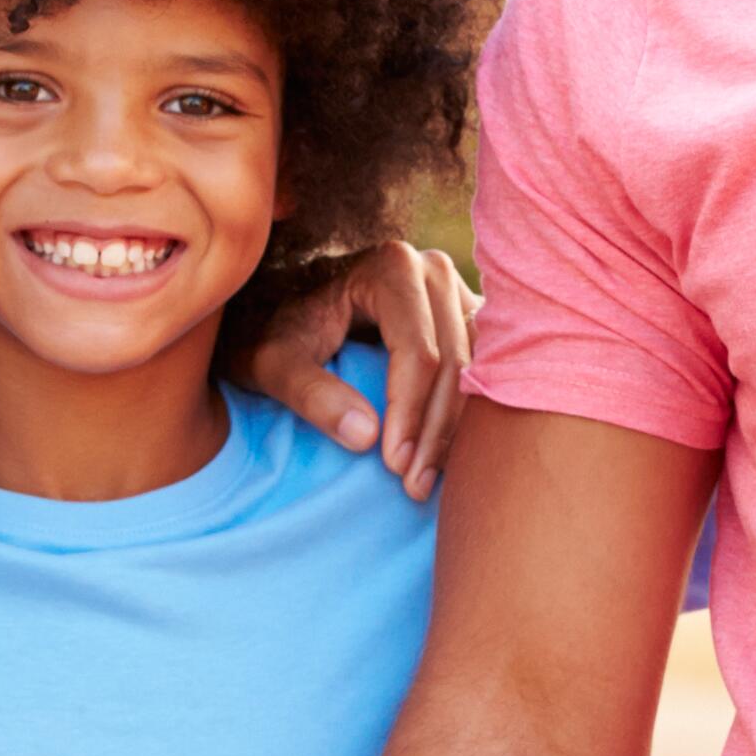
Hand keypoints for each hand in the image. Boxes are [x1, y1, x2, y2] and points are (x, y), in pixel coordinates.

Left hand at [237, 240, 473, 496]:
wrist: (277, 305)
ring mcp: (457, 291)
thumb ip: (310, 394)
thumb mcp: (273, 364)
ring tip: (429, 478)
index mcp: (391, 268)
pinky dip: (468, 413)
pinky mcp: (466, 315)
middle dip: (436, 431)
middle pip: (455, 362)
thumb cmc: (271, 332)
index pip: (418, 353)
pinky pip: (484, 367)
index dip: (410, 414)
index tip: (394, 467)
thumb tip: (367, 437)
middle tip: (415, 487)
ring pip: (479, 368)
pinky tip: (446, 454)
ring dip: (459, 429)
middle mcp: (434, 271)